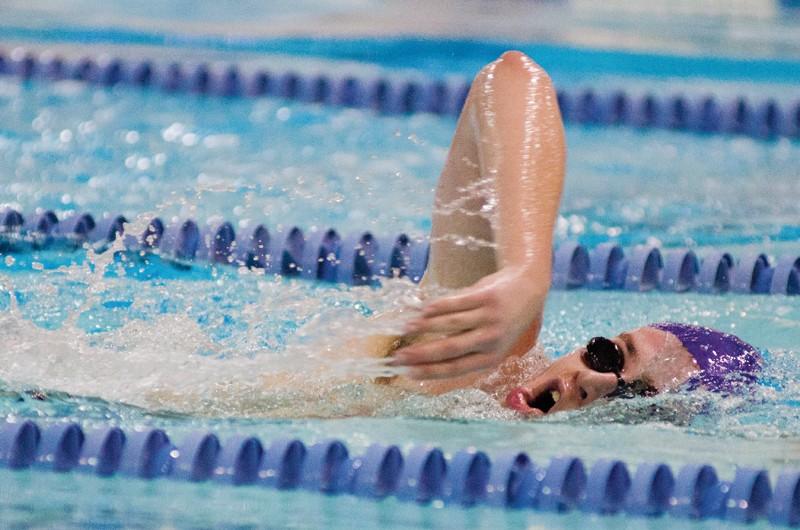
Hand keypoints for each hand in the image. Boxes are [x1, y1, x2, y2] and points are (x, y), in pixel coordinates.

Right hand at [391, 266, 547, 378]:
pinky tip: (421, 310)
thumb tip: (427, 358)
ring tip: (405, 329)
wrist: (528, 288)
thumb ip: (464, 349)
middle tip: (398, 356)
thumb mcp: (490, 341)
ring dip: (424, 327)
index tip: (407, 373)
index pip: (454, 368)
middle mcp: (491, 340)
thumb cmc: (502, 320)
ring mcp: (489, 317)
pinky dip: (436, 307)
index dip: (429, 371)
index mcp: (491, 357)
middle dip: (420, 354)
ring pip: (449, 324)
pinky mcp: (486, 297)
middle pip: (449, 349)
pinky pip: (455, 303)